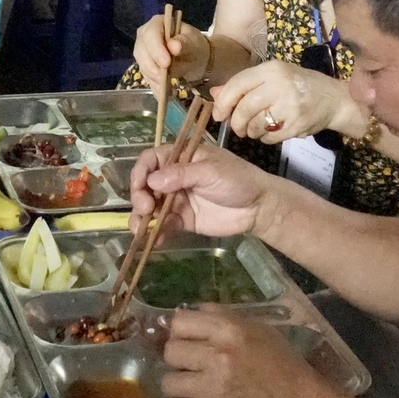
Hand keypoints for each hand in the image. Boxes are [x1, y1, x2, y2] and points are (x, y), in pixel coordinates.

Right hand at [129, 141, 281, 241]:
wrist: (259, 207)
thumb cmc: (238, 180)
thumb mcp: (211, 172)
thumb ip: (182, 175)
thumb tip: (152, 181)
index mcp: (181, 158)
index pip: (152, 160)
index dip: (141, 172)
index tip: (140, 186)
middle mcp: (175, 178)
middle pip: (146, 185)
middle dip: (140, 197)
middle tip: (147, 208)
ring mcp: (178, 200)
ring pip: (151, 208)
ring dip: (143, 218)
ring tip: (143, 228)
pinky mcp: (183, 220)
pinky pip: (164, 226)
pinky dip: (156, 232)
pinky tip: (156, 239)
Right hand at [131, 16, 210, 95]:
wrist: (196, 58)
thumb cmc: (195, 45)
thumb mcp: (194, 42)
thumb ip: (184, 43)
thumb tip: (174, 46)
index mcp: (157, 24)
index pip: (151, 35)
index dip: (156, 49)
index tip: (166, 63)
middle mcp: (145, 37)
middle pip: (141, 52)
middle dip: (153, 68)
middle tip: (165, 79)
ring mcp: (143, 53)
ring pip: (143, 67)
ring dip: (155, 80)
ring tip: (169, 90)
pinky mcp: (146, 68)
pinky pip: (147, 79)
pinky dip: (156, 89)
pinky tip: (166, 95)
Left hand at [161, 306, 331, 397]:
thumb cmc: (282, 366)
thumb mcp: (259, 330)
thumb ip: (224, 318)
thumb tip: (196, 310)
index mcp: (230, 330)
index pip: (179, 322)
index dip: (180, 332)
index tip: (189, 342)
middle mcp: (219, 355)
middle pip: (170, 352)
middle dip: (179, 360)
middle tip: (193, 368)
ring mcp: (215, 387)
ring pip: (169, 383)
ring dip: (179, 387)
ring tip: (194, 390)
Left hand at [210, 59, 347, 143]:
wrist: (334, 99)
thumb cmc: (299, 85)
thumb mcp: (273, 77)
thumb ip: (244, 84)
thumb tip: (215, 93)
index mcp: (272, 69)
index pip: (238, 84)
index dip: (224, 102)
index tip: (219, 114)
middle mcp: (281, 85)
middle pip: (245, 107)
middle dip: (236, 122)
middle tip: (237, 128)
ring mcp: (291, 105)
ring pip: (256, 124)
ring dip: (250, 132)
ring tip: (254, 130)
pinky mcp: (297, 124)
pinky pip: (270, 137)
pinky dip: (265, 139)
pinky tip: (270, 133)